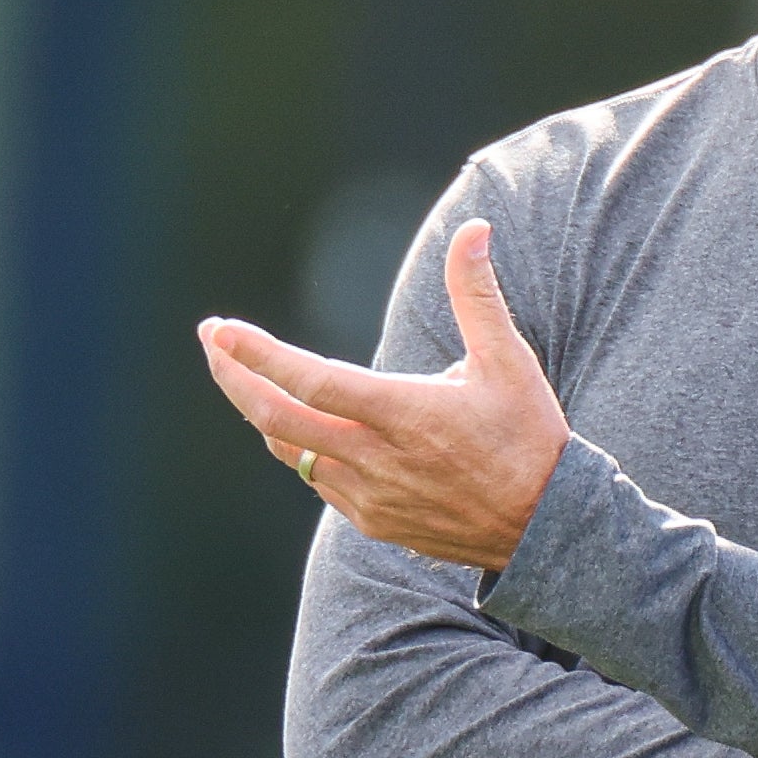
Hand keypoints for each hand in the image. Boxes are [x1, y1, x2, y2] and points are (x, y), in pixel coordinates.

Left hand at [198, 220, 570, 571]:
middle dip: (233, 376)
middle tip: (212, 342)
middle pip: (275, 419)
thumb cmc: (530, 436)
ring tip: (246, 377)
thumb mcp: (510, 361)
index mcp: (408, 415)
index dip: (258, 355)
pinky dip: (298, 446)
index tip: (221, 330)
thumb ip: (477, 295)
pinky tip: (302, 425)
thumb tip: (474, 229)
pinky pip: (317, 480)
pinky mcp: (372, 520)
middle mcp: (377, 459)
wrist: (546, 528)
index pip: (312, 382)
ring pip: (288, 450)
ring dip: (260, 410)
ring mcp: (369, 495)